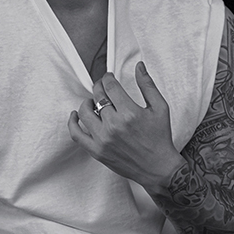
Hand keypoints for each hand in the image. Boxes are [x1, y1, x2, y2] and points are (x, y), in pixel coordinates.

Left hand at [68, 62, 181, 190]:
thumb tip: (139, 65)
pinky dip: (73, 122)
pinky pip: (76, 134)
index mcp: (130, 112)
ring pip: (85, 112)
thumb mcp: (160, 107)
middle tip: (103, 87)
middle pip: (98, 96)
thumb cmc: (160, 137)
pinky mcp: (97, 151)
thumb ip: (147, 85)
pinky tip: (76, 115)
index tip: (108, 77)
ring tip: (93, 102)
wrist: (158, 168)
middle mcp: (114, 125)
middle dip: (99, 87)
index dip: (107, 77)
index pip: (110, 86)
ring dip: (87, 102)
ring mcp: (103, 139)